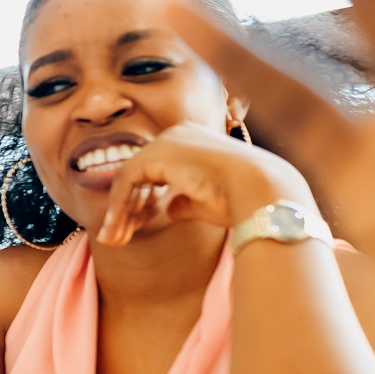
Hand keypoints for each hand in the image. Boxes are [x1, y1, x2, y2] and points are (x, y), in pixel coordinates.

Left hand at [94, 124, 310, 247]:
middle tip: (117, 236)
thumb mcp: (205, 201)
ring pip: (129, 177)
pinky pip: (125, 181)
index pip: (157, 169)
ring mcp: (167, 140)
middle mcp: (178, 134)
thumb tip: (167, 209)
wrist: (260, 192)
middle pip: (140, 172)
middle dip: (127, 207)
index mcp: (194, 141)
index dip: (143, 200)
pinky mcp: (156, 153)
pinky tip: (116, 230)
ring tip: (114, 239)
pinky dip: (118, 206)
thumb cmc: (241, 200)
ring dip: (119, 211)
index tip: (136, 227)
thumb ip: (182, 200)